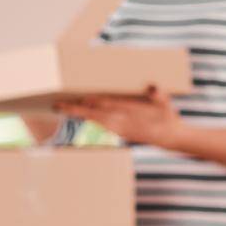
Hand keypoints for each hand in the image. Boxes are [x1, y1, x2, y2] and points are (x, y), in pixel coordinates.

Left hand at [55, 84, 181, 147]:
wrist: (168, 137)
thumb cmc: (167, 117)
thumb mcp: (166, 104)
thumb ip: (159, 95)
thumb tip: (154, 87)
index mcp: (129, 114)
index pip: (104, 107)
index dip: (89, 103)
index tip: (76, 98)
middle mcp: (120, 123)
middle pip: (92, 116)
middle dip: (75, 110)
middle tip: (57, 104)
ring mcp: (118, 130)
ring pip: (93, 121)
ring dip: (78, 115)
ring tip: (63, 107)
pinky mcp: (117, 133)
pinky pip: (98, 125)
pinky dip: (87, 119)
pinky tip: (80, 114)